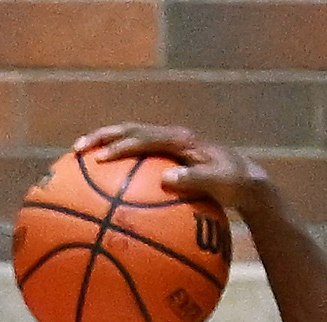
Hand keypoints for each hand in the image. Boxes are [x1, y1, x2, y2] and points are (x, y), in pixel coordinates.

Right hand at [66, 121, 270, 213]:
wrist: (249, 182)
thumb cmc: (237, 185)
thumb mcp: (222, 184)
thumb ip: (196, 180)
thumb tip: (168, 180)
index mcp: (181, 140)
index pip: (144, 137)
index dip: (121, 145)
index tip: (101, 158)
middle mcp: (171, 137)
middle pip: (128, 130)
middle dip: (102, 138)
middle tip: (77, 151)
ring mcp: (168, 145)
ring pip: (130, 138)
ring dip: (106, 145)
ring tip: (80, 159)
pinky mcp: (168, 157)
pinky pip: (138, 156)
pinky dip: (120, 162)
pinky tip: (105, 184)